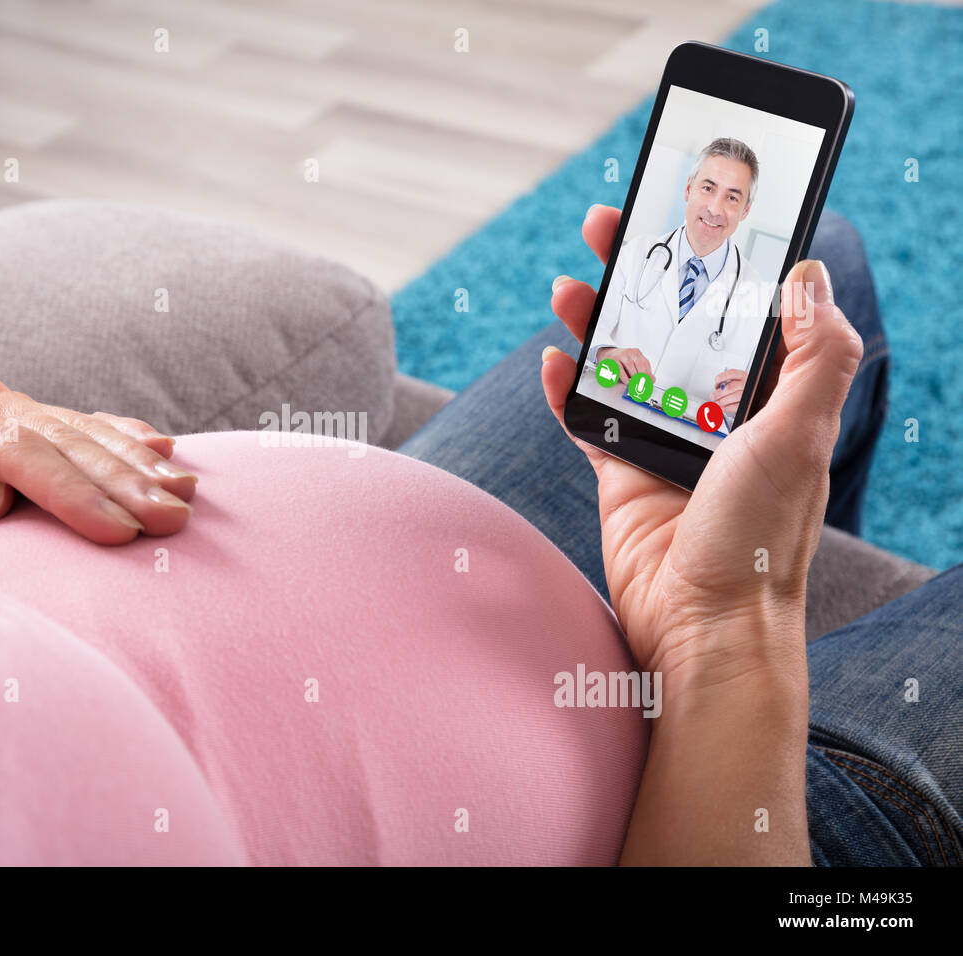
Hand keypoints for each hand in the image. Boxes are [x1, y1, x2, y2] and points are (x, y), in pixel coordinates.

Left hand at [0, 378, 197, 544]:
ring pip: (80, 429)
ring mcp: (1, 410)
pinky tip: (166, 451)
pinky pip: (82, 424)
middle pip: (59, 438)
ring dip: (138, 463)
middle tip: (174, 519)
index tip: (116, 530)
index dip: (69, 490)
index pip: (12, 451)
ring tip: (187, 494)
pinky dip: (126, 439)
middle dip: (122, 480)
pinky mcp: (21, 423)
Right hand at [544, 206, 862, 690]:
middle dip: (640, 272)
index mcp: (768, 398)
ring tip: (570, 283)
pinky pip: (587, 419)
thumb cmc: (760, 539)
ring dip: (596, 320)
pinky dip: (567, 388)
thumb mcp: (799, 435)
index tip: (688, 209)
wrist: (704, 626)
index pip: (739, 307)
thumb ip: (812, 355)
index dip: (714, 256)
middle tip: (608, 224)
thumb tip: (809, 276)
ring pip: (623, 362)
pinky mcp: (621, 476)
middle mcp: (717, 415)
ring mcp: (665, 444)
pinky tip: (555, 358)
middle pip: (671, 324)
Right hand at [595, 346, 651, 383]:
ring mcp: (621, 356)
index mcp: (637, 352)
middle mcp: (630, 352)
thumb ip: (642, 369)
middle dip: (642, 377)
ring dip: (634, 379)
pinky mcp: (614, 361)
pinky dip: (625, 379)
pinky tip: (626, 381)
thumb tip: (652, 379)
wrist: (608, 354)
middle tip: (642, 384)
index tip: (650, 381)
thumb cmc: (622, 360)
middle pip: (640, 366)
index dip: (649, 374)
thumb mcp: (633, 362)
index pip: (646, 364)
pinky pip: (621, 372)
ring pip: (631, 370)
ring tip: (634, 383)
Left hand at [712, 368, 747, 414]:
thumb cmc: (739, 388)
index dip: (721, 377)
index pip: (731, 373)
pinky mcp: (746, 404)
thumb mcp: (734, 381)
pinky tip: (723, 407)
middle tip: (712, 396)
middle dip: (718, 393)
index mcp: (742, 376)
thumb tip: (717, 387)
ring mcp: (747, 394)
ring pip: (732, 397)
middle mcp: (746, 384)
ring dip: (721, 401)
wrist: (750, 397)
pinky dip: (726, 407)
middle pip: (729, 387)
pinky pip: (735, 406)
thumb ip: (725, 382)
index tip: (716, 381)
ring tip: (717, 402)